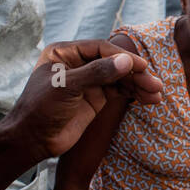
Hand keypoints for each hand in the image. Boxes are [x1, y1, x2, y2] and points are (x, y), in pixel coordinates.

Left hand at [8, 40, 163, 159]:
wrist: (32, 140)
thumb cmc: (40, 109)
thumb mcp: (66, 87)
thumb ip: (96, 73)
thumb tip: (126, 61)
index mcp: (65, 53)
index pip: (100, 49)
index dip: (122, 57)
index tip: (142, 66)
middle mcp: (79, 64)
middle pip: (114, 63)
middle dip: (136, 74)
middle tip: (156, 85)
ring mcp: (88, 82)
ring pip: (120, 78)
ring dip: (139, 85)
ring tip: (157, 95)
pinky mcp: (95, 99)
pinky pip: (119, 92)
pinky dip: (134, 95)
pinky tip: (149, 100)